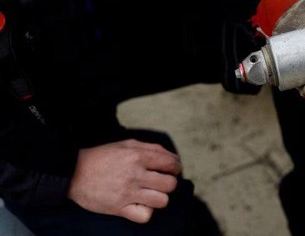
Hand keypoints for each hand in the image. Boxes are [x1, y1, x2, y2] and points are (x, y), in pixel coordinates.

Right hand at [67, 139, 181, 223]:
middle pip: (170, 184)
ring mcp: (127, 193)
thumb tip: (173, 158)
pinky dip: (146, 212)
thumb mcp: (126, 144)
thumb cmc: (102, 157)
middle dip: (169, 183)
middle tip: (160, 182)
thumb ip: (151, 148)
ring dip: (159, 198)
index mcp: (137, 156)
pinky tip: (140, 205)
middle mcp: (135, 175)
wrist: (73, 174)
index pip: (171, 163)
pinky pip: (145, 216)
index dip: (175, 167)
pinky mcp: (119, 208)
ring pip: (162, 201)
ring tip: (150, 194)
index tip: (171, 170)